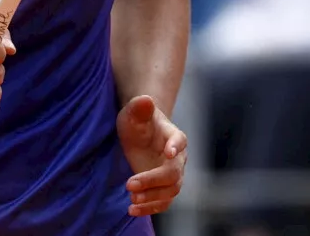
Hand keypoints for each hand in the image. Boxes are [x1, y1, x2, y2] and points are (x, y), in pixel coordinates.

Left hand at [117, 95, 186, 216]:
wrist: (139, 133)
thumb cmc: (138, 120)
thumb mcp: (134, 112)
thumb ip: (139, 107)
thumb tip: (145, 100)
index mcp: (174, 135)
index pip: (180, 141)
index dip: (175, 147)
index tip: (168, 153)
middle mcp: (178, 158)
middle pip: (173, 173)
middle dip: (153, 181)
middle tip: (130, 184)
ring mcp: (172, 175)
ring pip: (170, 191)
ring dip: (152, 198)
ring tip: (131, 201)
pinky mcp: (162, 188)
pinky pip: (162, 202)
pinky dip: (150, 208)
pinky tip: (132, 210)